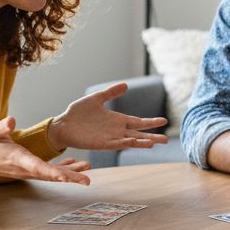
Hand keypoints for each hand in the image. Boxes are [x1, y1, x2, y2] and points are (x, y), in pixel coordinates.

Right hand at [0, 117, 92, 183]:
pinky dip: (62, 169)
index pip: (37, 166)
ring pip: (51, 174)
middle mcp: (24, 168)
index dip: (52, 171)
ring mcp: (27, 170)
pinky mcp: (28, 169)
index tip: (66, 177)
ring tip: (87, 168)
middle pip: (50, 174)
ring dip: (70, 173)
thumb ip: (1, 127)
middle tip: (87, 180)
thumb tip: (11, 121)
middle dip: (69, 177)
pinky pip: (48, 171)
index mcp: (17, 158)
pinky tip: (74, 164)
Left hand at [47, 83, 169, 151]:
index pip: (138, 122)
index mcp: (117, 120)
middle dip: (152, 136)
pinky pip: (116, 144)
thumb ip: (111, 93)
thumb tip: (126, 85)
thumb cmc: (78, 112)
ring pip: (130, 141)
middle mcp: (116, 130)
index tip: (164, 121)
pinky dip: (125, 143)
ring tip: (154, 143)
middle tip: (166, 140)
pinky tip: (133, 141)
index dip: (150, 122)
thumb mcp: (96, 98)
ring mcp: (110, 138)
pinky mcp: (101, 144)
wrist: (63, 124)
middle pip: (138, 134)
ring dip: (141, 142)